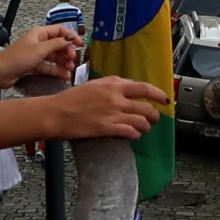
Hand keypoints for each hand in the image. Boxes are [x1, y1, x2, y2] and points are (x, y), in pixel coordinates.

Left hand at [0, 22, 79, 87]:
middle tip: (73, 59)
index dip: (71, 37)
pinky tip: (63, 75)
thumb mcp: (40, 50)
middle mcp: (38, 43)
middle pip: (58, 45)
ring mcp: (36, 54)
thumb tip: (69, 39)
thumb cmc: (14, 59)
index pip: (59, 31)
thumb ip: (57, 44)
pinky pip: (49, 67)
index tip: (79, 44)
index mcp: (39, 34)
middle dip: (67, 52)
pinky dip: (57, 71)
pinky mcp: (34, 65)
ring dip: (63, 63)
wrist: (0, 73)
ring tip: (69, 69)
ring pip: (55, 57)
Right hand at [38, 76, 167, 140]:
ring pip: (142, 120)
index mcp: (113, 84)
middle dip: (155, 115)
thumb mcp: (94, 85)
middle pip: (147, 106)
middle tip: (154, 119)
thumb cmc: (70, 99)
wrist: (55, 112)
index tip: (164, 99)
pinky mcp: (107, 127)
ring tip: (144, 129)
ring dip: (146, 126)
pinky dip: (135, 134)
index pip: (144, 87)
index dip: (158, 94)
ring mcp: (113, 112)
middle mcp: (116, 97)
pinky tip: (133, 136)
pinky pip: (130, 131)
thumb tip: (127, 89)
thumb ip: (112, 86)